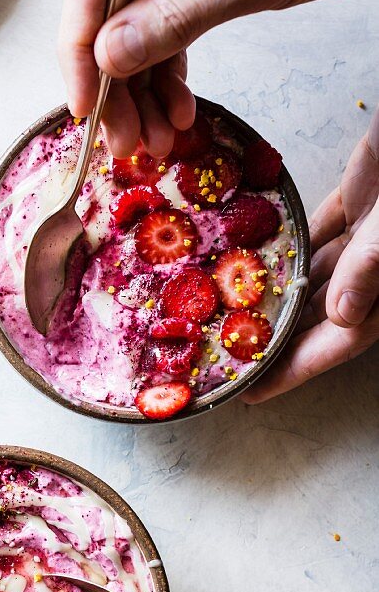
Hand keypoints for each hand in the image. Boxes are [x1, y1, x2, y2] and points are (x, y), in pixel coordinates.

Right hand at [59, 0, 376, 156]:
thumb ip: (174, 15)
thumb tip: (108, 58)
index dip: (77, 52)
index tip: (85, 107)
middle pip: (104, 24)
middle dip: (113, 91)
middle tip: (124, 143)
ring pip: (132, 42)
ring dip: (141, 100)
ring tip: (157, 143)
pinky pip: (163, 42)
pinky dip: (167, 84)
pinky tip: (177, 116)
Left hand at [246, 105, 378, 401]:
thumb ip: (372, 262)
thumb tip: (344, 313)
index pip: (339, 341)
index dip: (295, 369)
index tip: (252, 392)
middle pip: (319, 317)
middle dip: (276, 342)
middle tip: (228, 361)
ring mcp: (370, 232)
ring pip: (314, 276)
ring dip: (276, 296)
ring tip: (229, 316)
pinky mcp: (361, 199)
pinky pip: (315, 230)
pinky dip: (287, 244)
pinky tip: (251, 257)